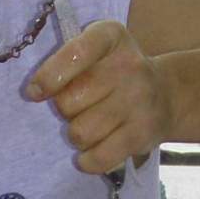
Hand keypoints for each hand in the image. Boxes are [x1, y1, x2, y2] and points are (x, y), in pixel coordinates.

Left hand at [24, 19, 172, 175]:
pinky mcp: (143, 134)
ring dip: (76, 135)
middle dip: (65, 110)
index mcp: (111, 37)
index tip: (33, 93)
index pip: (75, 53)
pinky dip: (88, 161)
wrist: (166, 95)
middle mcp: (129, 65)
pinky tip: (90, 154)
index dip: (49, 77)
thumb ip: (65, 63)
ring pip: (80, 133)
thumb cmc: (114, 73)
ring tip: (90, 126)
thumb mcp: (95, 52)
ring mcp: (139, 101)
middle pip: (69, 100)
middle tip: (80, 107)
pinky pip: (99, 158)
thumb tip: (33, 93)